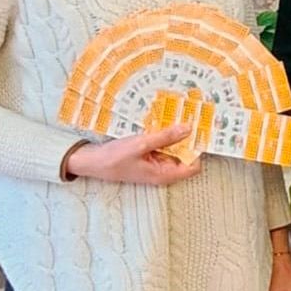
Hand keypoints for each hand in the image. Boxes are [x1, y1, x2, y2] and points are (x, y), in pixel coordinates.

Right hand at [64, 125, 203, 184]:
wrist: (92, 162)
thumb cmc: (114, 158)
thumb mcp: (141, 144)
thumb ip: (166, 137)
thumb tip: (188, 129)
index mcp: (164, 174)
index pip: (193, 166)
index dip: (197, 150)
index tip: (199, 132)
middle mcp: (162, 171)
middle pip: (184, 155)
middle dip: (187, 139)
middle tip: (189, 118)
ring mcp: (155, 164)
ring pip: (173, 149)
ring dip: (174, 135)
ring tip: (176, 116)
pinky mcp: (148, 156)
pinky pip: (162, 146)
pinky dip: (163, 135)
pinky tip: (160, 123)